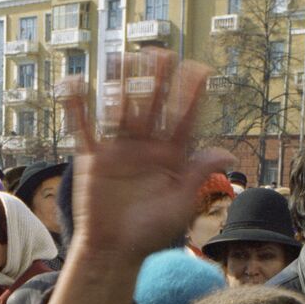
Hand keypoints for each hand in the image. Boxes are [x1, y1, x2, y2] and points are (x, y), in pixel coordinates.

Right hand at [43, 50, 231, 303]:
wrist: (114, 251)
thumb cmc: (150, 233)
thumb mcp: (181, 204)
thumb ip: (199, 175)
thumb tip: (228, 153)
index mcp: (171, 156)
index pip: (184, 120)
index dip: (192, 96)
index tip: (201, 71)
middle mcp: (146, 147)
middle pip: (153, 106)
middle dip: (158, 80)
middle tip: (162, 53)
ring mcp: (119, 149)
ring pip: (121, 109)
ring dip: (121, 83)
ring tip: (122, 56)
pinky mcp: (94, 158)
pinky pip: (85, 128)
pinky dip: (78, 107)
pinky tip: (76, 83)